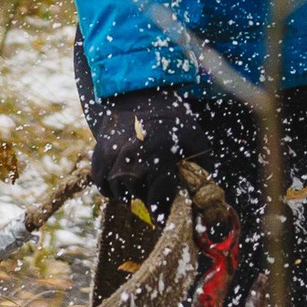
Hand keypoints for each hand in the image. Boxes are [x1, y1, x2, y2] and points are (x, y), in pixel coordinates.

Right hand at [89, 85, 197, 209]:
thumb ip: (201, 168)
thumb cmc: (172, 116)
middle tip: (156, 193)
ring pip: (118, 192)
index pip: (157, 203)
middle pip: (137, 198)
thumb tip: (206, 194)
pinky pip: (100, 181)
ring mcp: (113, 156)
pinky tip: (121, 181)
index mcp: (158, 158)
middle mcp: (133, 160)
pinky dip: (109, 186)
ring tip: (140, 185)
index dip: (162, 213)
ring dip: (129, 193)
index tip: (165, 217)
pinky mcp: (99, 151)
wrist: (141, 89)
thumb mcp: (195, 138)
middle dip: (147, 198)